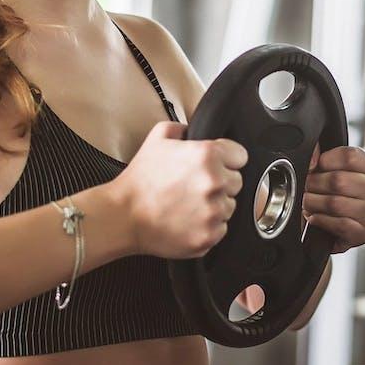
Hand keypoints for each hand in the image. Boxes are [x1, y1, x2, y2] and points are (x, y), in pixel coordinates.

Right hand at [116, 122, 247, 258]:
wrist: (123, 216)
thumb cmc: (139, 180)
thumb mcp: (158, 138)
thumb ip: (183, 129)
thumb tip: (194, 131)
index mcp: (207, 155)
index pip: (241, 156)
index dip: (227, 159)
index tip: (217, 165)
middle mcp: (215, 183)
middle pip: (237, 182)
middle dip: (220, 183)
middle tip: (194, 187)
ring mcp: (213, 212)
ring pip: (229, 207)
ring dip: (215, 205)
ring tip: (188, 204)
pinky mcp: (209, 236)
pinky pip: (221, 229)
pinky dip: (208, 226)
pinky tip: (188, 220)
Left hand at [302, 144, 364, 253]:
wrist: (330, 228)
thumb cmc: (328, 193)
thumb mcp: (324, 168)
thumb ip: (317, 155)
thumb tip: (313, 159)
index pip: (349, 156)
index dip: (326, 160)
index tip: (316, 167)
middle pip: (338, 180)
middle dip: (314, 184)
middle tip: (307, 187)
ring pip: (336, 204)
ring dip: (314, 203)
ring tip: (307, 203)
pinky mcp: (363, 232)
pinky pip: (340, 224)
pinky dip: (321, 220)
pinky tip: (315, 218)